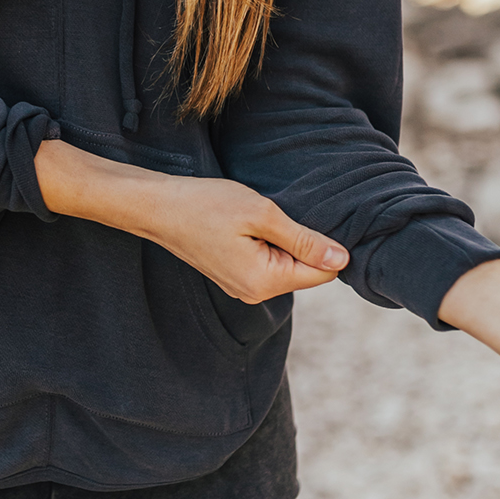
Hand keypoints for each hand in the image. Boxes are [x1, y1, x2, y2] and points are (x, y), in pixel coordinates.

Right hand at [34, 139, 348, 303]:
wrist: (157, 207)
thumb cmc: (206, 205)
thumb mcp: (262, 214)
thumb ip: (305, 240)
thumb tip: (342, 260)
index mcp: (265, 281)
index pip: (322, 273)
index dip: (324, 243)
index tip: (300, 216)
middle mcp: (255, 293)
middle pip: (306, 271)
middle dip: (301, 242)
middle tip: (272, 212)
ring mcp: (242, 287)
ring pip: (286, 265)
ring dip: (282, 240)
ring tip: (255, 217)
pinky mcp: (234, 276)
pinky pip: (268, 263)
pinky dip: (267, 242)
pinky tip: (246, 223)